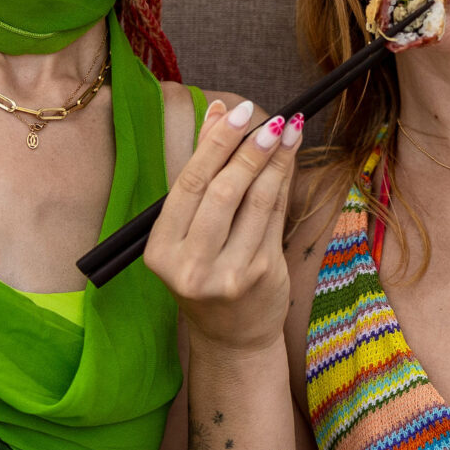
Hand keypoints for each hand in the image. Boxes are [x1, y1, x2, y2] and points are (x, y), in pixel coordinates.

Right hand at [144, 99, 303, 355]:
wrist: (232, 337)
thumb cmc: (206, 272)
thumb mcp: (189, 230)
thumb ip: (201, 171)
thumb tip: (218, 111)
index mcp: (161, 251)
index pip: (189, 185)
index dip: (215, 144)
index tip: (236, 112)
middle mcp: (190, 266)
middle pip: (222, 192)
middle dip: (249, 150)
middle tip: (269, 119)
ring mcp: (229, 274)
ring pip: (255, 202)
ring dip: (274, 161)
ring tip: (288, 129)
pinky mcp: (262, 276)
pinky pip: (275, 218)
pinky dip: (282, 184)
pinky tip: (288, 160)